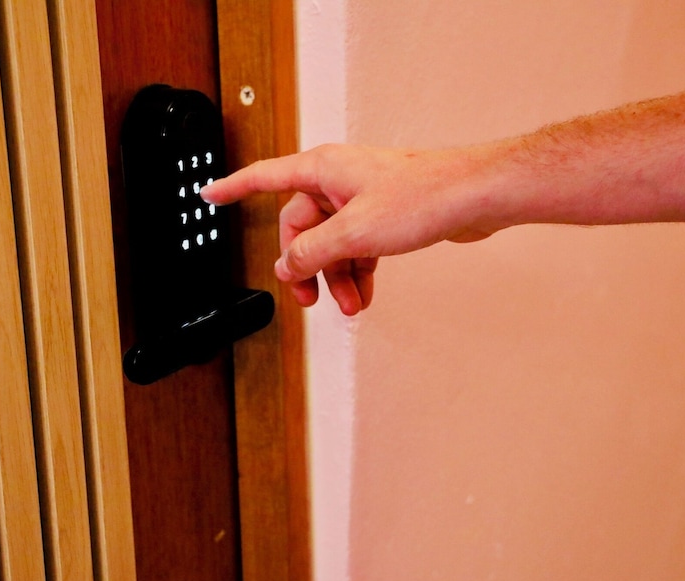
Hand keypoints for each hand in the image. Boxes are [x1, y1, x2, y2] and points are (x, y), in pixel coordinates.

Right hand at [201, 144, 503, 314]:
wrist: (474, 196)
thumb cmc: (424, 196)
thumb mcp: (355, 232)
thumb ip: (313, 252)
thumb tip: (288, 266)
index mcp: (323, 170)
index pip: (264, 178)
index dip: (234, 188)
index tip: (210, 194)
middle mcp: (339, 180)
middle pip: (301, 226)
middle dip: (307, 266)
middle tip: (311, 298)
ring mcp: (362, 197)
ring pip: (332, 241)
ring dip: (336, 276)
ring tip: (350, 304)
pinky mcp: (385, 214)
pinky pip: (356, 245)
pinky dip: (357, 270)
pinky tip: (365, 293)